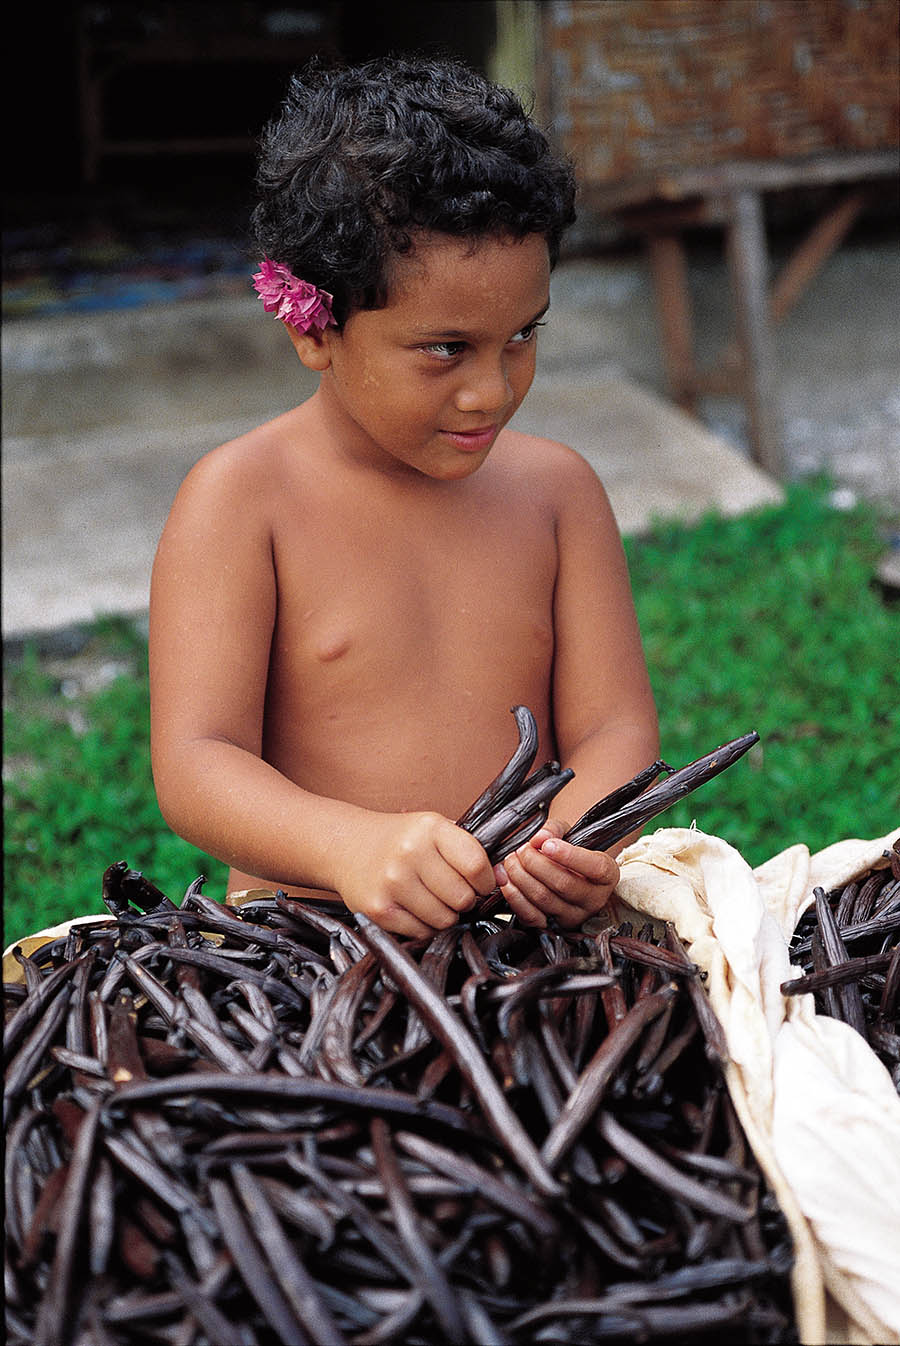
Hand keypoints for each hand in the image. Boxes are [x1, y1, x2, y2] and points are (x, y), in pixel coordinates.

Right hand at [333, 811, 496, 937]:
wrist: (346, 847)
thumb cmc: (399, 842)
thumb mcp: (432, 830)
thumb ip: (468, 851)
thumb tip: (505, 878)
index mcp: (430, 829)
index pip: (477, 864)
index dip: (485, 880)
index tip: (478, 882)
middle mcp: (410, 853)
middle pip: (463, 898)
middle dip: (463, 900)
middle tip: (449, 891)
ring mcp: (393, 883)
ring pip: (445, 919)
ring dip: (444, 915)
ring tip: (429, 898)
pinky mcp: (379, 910)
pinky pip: (422, 932)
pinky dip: (424, 926)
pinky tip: (413, 908)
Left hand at [493, 818, 618, 928]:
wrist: (565, 874)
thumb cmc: (569, 852)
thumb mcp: (568, 834)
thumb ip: (555, 829)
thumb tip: (540, 837)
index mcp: (607, 875)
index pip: (596, 868)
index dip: (569, 856)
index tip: (547, 844)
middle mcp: (594, 900)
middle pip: (564, 883)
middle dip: (535, 863)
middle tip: (521, 849)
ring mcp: (573, 916)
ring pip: (544, 898)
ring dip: (520, 876)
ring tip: (511, 860)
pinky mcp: (552, 926)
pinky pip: (530, 915)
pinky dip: (513, 896)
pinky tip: (506, 879)